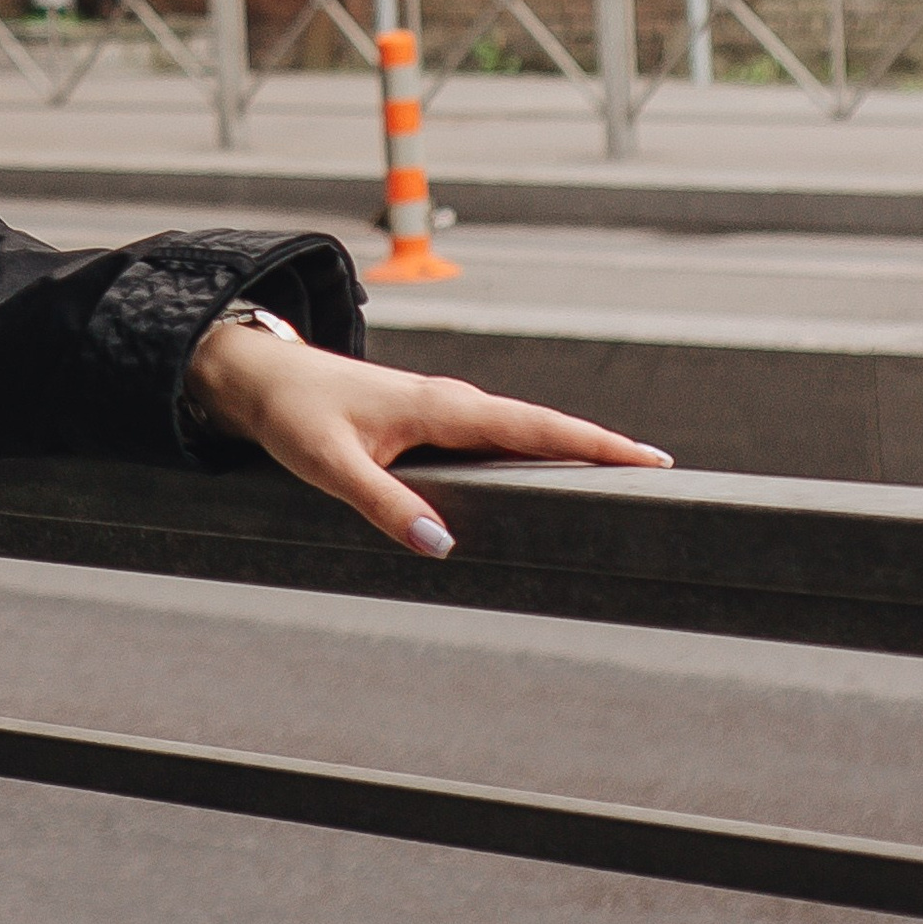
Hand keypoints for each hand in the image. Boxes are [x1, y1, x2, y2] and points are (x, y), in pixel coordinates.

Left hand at [184, 311, 670, 556]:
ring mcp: (445, 411)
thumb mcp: (330, 465)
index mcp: (441, 407)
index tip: (649, 460)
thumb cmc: (293, 415)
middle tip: (663, 474)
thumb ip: (382, 503)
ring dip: (571, 448)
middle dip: (600, 447)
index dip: (592, 443)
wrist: (259, 376)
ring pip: (523, 430)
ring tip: (623, 480)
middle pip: (544, 426)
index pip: (534, 426)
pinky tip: (550, 476)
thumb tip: (440, 547)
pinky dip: (535, 449)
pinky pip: (498, 437)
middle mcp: (453, 403)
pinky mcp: (432, 422)